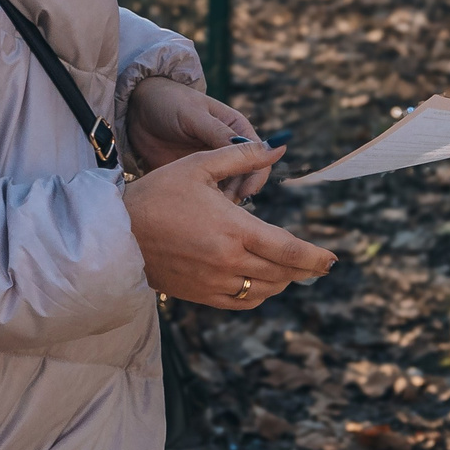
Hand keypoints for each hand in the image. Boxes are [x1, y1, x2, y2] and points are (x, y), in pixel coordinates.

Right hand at [125, 139, 333, 309]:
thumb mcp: (199, 165)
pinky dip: (259, 293)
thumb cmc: (157, 194)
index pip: (289, 250)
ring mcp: (215, 282)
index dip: (315, 257)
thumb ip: (241, 156)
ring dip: (283, 281)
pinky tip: (262, 281)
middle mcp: (229, 261)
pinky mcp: (201, 295)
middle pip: (283, 273)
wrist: (117, 233)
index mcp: (234, 229)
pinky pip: (242, 301)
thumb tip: (276, 147)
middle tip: (318, 265)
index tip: (332, 259)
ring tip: (291, 270)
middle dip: (305, 269)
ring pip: (265, 289)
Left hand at [127, 77, 274, 196]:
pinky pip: (208, 194)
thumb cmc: (169, 103)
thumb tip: (253, 148)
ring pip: (229, 188)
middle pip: (247, 176)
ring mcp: (212, 163)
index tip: (244, 192)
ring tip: (209, 209)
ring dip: (224, 200)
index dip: (256, 175)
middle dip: (239, 191)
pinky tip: (197, 208)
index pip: (259, 155)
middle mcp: (228, 148)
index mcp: (236, 128)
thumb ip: (219, 133)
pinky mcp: (196, 176)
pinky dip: (208, 203)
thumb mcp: (193, 115)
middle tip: (222, 204)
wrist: (137, 110)